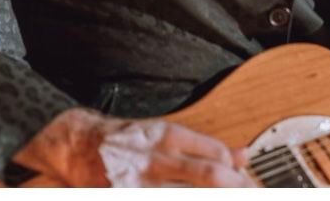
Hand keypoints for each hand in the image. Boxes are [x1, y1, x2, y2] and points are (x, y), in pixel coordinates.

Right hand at [12, 106, 253, 186]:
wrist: (75, 144)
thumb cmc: (126, 140)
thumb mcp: (165, 134)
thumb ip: (205, 147)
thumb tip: (244, 155)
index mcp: (167, 136)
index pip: (216, 155)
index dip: (239, 175)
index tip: (251, 186)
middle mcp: (156, 158)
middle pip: (209, 177)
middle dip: (236, 189)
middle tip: (254, 196)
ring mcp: (139, 182)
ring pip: (188, 195)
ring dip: (215, 198)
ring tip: (233, 198)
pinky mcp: (125, 195)